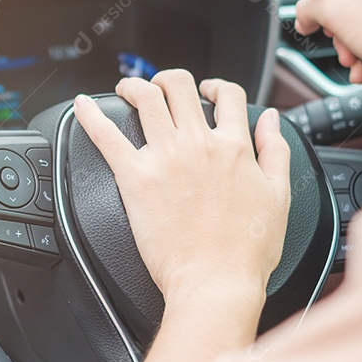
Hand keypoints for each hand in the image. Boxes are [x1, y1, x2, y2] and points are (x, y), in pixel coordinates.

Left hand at [72, 71, 290, 308]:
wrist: (216, 282)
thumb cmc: (247, 250)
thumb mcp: (279, 195)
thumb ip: (275, 150)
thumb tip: (269, 119)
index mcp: (233, 147)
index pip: (227, 96)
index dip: (217, 87)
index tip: (208, 92)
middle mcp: (198, 145)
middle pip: (179, 87)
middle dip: (169, 80)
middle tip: (161, 87)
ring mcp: (165, 159)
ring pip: (145, 99)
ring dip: (134, 86)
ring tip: (128, 89)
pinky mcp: (136, 178)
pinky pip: (107, 137)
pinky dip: (91, 116)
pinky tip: (82, 106)